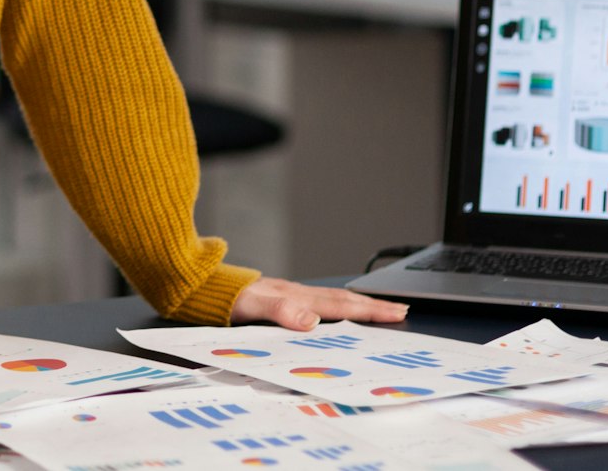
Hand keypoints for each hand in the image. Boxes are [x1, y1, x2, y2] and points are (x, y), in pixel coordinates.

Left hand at [229, 276, 407, 328]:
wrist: (205, 287)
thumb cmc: (228, 299)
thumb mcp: (253, 307)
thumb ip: (281, 312)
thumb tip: (312, 320)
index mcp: (297, 297)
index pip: (340, 305)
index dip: (369, 311)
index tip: (396, 312)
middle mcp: (297, 294)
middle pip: (343, 300)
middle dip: (374, 306)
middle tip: (402, 309)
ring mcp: (291, 294)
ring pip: (333, 299)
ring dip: (359, 304)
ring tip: (382, 308)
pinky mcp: (283, 298)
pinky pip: (319, 301)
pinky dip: (338, 306)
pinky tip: (340, 310)